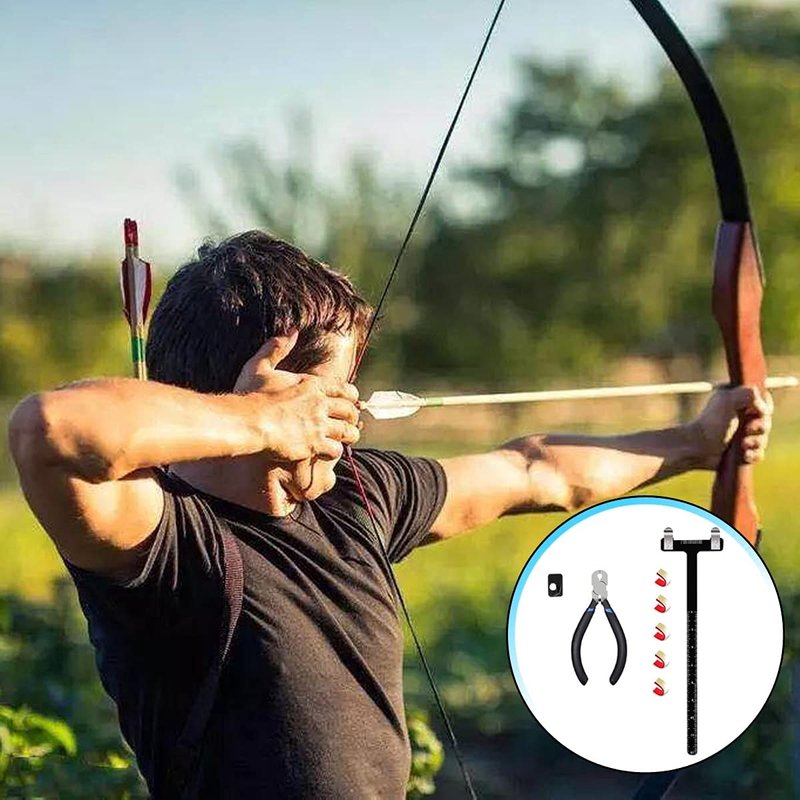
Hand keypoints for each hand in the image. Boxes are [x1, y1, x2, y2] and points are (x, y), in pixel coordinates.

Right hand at [234, 331, 359, 462]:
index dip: (351, 397)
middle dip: (352, 417)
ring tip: (345, 439)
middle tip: (350, 422)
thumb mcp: (260, 366)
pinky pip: (335, 449)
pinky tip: (329, 451)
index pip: (345, 390)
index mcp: (312, 385)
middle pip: (350, 411)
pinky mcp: (314, 444)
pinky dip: (334, 450)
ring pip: (347, 431)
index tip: (350, 402)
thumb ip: (277, 347)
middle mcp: (320, 404)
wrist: (248, 422)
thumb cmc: (251, 395)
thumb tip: (292, 330)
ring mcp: (319, 425)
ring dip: (348, 435)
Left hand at [689, 385, 772, 468]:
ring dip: (756, 442)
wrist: (698, 447)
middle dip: (760, 427)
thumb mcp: (727, 400)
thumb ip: (748, 394)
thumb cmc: (710, 423)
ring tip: (742, 445)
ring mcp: (742, 434)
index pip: (764, 401)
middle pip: (766, 421)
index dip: (764, 408)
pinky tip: (744, 455)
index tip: (758, 412)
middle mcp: (741, 416)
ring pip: (764, 438)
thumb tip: (764, 408)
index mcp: (738, 400)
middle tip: (747, 430)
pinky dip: (754, 455)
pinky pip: (759, 453)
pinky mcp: (742, 451)